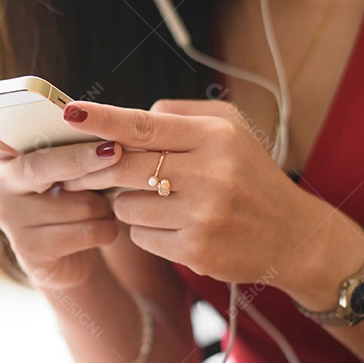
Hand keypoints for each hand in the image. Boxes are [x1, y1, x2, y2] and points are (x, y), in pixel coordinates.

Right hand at [0, 91, 122, 288]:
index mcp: (5, 154)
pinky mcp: (30, 252)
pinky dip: (106, 229)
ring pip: (74, 203)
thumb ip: (71, 143)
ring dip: (103, 204)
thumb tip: (114, 125)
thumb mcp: (69, 165)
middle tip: (113, 150)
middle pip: (39, 167)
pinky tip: (98, 230)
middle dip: (80, 159)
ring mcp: (9, 220)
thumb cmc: (74, 195)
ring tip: (102, 205)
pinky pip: (85, 231)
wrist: (74, 256)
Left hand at [59, 99, 334, 287]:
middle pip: (123, 167)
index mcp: (215, 136)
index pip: (144, 125)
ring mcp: (203, 214)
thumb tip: (127, 118)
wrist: (293, 236)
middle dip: (95, 171)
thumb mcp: (229, 130)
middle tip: (81, 173)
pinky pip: (141, 237)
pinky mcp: (196, 250)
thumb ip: (178, 116)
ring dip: (129, 204)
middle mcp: (210, 173)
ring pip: (126, 206)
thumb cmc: (250, 175)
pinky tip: (173, 227)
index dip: (102, 119)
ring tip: (160, 202)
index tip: (70, 112)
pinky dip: (147, 231)